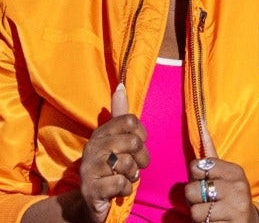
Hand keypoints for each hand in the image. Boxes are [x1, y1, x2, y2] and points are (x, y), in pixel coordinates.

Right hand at [79, 84, 149, 222]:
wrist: (92, 200)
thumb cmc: (111, 166)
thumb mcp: (117, 139)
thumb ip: (120, 114)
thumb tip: (120, 85)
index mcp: (101, 133)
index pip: (131, 120)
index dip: (141, 134)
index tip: (138, 144)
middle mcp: (93, 147)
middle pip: (133, 142)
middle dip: (141, 158)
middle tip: (135, 165)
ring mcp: (89, 168)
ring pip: (127, 164)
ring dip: (133, 174)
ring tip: (126, 177)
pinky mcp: (91, 189)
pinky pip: (121, 183)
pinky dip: (126, 188)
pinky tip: (118, 189)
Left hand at [185, 125, 255, 221]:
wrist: (252, 222)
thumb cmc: (232, 196)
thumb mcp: (226, 175)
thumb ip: (212, 155)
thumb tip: (202, 127)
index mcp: (234, 171)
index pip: (196, 167)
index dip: (195, 178)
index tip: (205, 182)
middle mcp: (238, 187)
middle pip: (191, 190)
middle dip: (193, 199)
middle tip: (206, 202)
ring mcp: (236, 207)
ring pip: (195, 211)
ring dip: (199, 216)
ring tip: (211, 214)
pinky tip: (216, 221)